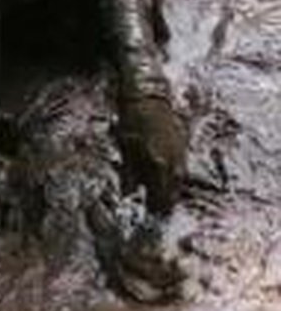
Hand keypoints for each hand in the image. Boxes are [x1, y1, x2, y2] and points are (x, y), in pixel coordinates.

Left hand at [116, 90, 186, 214]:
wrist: (150, 95)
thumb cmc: (133, 119)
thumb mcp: (126, 146)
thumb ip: (129, 173)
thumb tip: (128, 194)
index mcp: (159, 163)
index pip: (161, 194)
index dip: (157, 206)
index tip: (154, 216)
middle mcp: (174, 160)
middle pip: (173, 188)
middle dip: (167, 201)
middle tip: (162, 212)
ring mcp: (181, 151)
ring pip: (180, 178)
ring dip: (173, 189)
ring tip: (167, 199)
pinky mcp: (184, 143)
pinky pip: (183, 166)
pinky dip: (177, 175)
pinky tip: (172, 178)